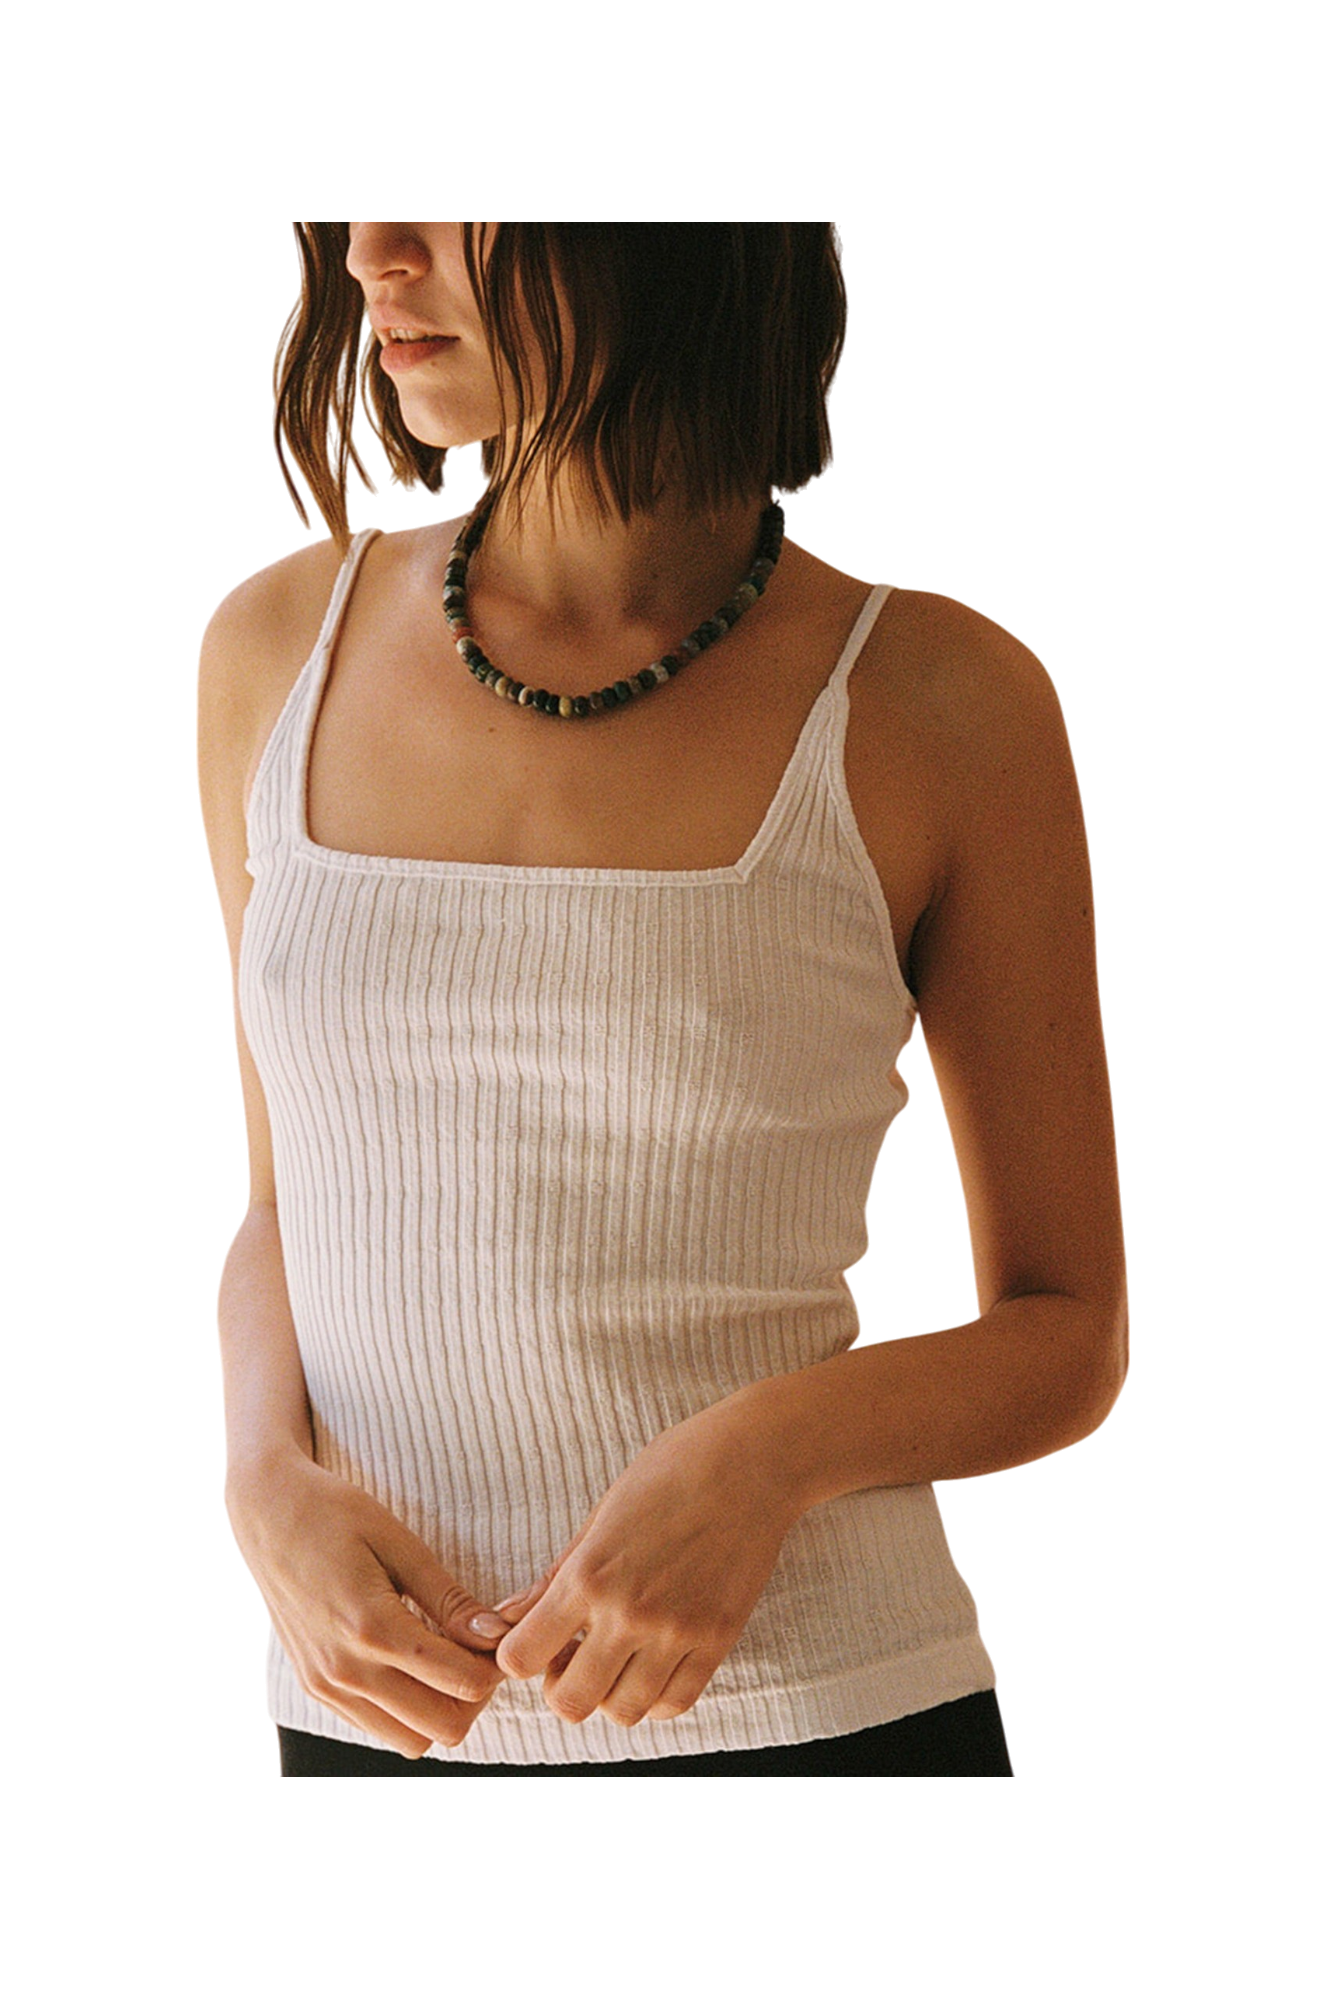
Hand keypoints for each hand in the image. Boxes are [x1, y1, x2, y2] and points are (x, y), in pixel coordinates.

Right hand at [224, 1453, 515, 1758]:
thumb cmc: (335, 1514)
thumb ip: (448, 1598)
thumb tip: (496, 1634)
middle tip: (477, 1651)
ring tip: (445, 1659)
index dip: (494, 1665)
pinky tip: (411, 1664)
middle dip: (474, 1696)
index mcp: (372, 1627)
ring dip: (440, 1710)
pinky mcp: (315, 1688)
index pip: (461, 1683)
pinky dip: (406, 1711)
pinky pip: (376, 1728)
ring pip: (409, 1741)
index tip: (498, 1635)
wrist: (266, 1513)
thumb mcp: (400, 1543)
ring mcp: (327, 1685)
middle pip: (442, 1727)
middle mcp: (346, 1670)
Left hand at [493, 1402, 799, 1729]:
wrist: (750, 1463)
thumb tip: (507, 1615)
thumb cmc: (671, 1472)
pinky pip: (676, 1703)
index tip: (538, 1639)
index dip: (520, 1656)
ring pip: (624, 1712)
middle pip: (571, 1703)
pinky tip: (654, 1662)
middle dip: (562, 1688)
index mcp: (588, 1574)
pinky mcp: (717, 1641)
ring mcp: (676, 1632)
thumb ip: (555, 1575)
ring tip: (618, 1657)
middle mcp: (628, 1613)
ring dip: (611, 1694)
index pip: (520, 1657)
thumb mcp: (601, 1513)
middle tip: (575, 1656)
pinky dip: (657, 1696)